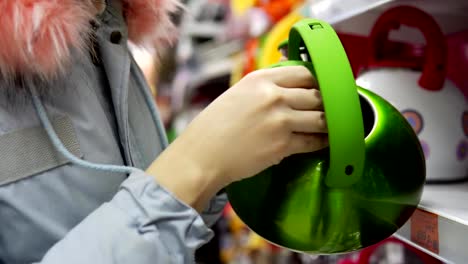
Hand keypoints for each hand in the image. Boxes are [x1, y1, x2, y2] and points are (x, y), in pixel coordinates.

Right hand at [147, 66, 327, 210]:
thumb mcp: (238, 94)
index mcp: (260, 79)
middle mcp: (273, 96)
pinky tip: (324, 142)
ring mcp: (279, 121)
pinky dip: (322, 142)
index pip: (305, 72)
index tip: (325, 88)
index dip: (319, 81)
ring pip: (321, 118)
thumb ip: (264, 87)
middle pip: (317, 94)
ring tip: (334, 126)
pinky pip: (313, 141)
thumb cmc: (214, 126)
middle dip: (328, 103)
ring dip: (330, 123)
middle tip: (335, 109)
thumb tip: (290, 85)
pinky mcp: (282, 145)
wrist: (202, 155)